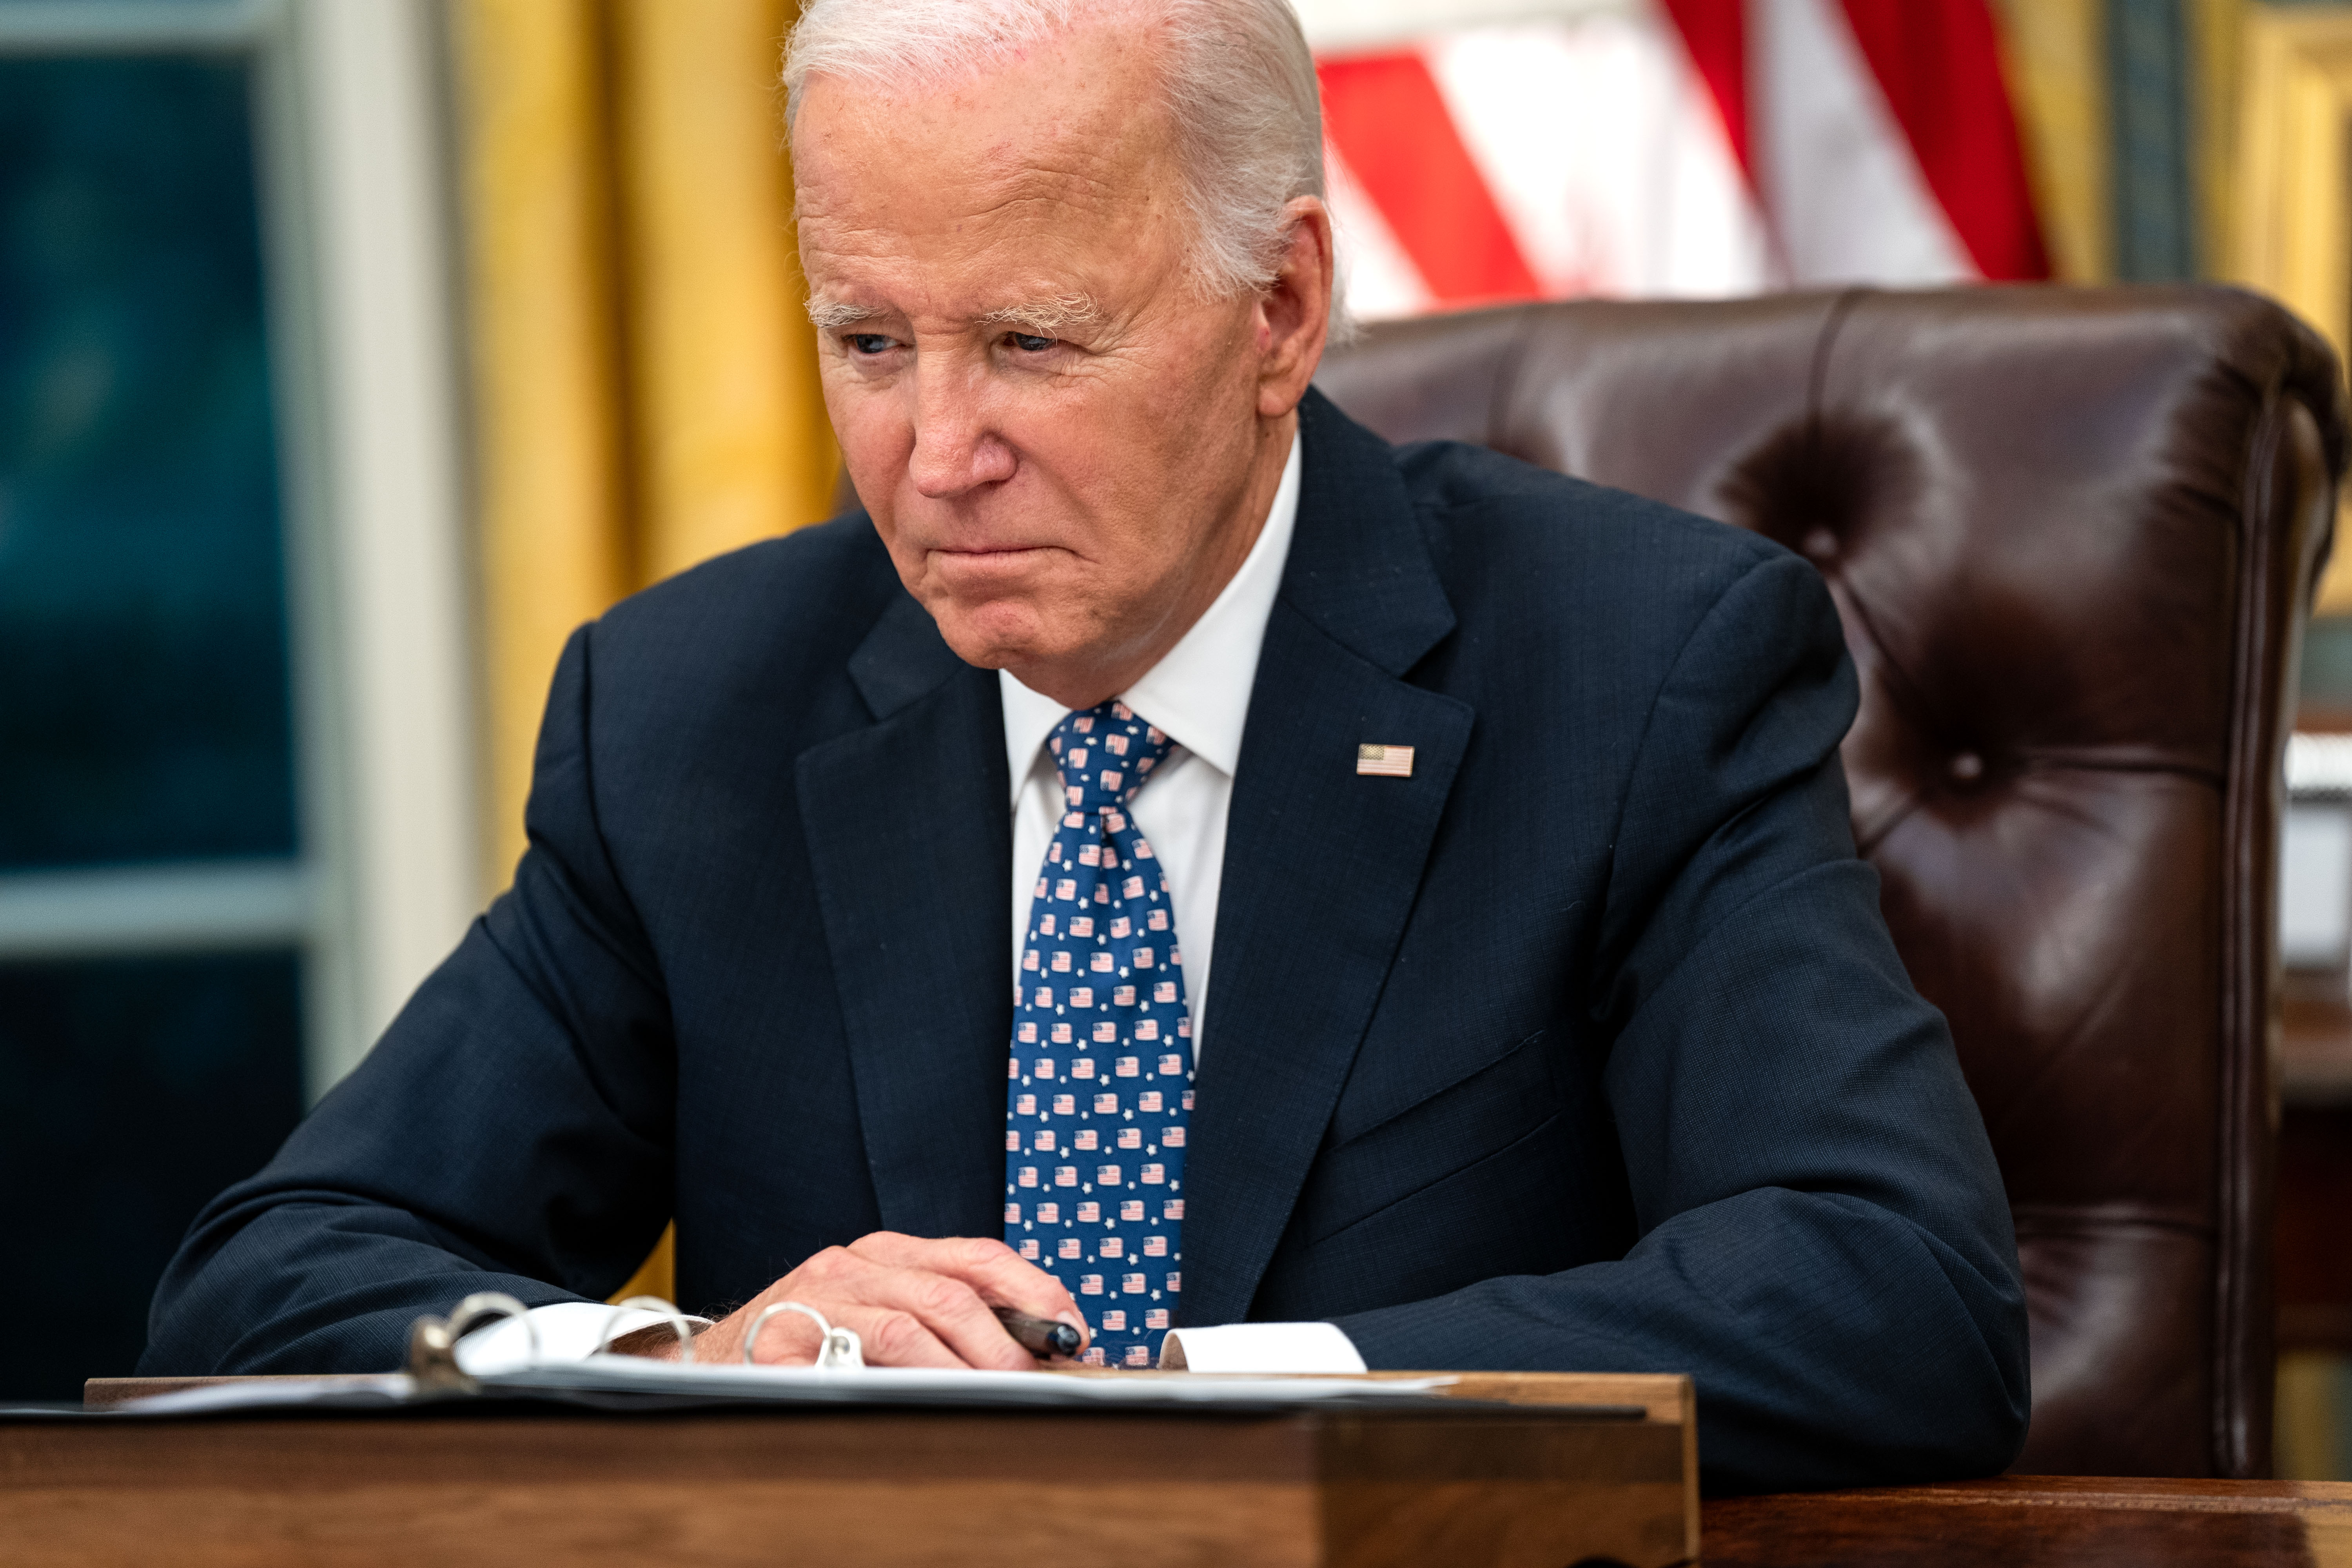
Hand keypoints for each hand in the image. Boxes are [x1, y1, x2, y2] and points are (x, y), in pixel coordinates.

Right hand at [622, 1232, 1087, 1369]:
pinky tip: (926, 1405)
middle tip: (1037, 1382)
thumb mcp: (883, 1310)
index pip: (977, 1256)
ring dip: (964, 1371)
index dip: (1034, 1291)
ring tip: (994, 1400)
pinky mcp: (783, 1345)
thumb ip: (950, 1314)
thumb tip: (1041, 1344)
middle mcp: (852, 1266)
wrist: (713, 1365)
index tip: (1073, 1331)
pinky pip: (856, 1366)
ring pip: (910, 1330)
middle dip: (1006, 1345)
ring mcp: (816, 1302)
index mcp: (886, 1252)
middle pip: (952, 1295)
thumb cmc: (815, 1343)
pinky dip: (901, 1388)